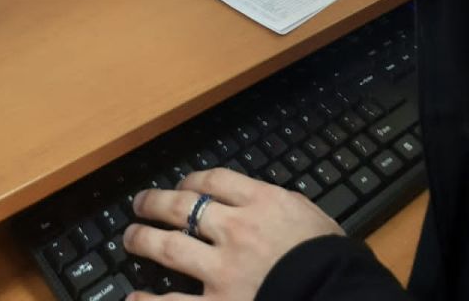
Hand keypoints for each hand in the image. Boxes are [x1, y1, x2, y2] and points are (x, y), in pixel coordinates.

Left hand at [124, 168, 342, 299]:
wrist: (339, 295)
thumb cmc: (332, 260)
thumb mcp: (310, 219)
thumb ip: (280, 209)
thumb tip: (262, 204)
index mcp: (261, 202)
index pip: (215, 179)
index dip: (192, 180)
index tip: (182, 185)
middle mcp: (235, 230)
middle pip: (182, 207)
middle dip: (155, 203)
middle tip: (140, 204)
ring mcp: (223, 271)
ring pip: (169, 248)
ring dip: (143, 240)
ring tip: (130, 238)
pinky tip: (133, 299)